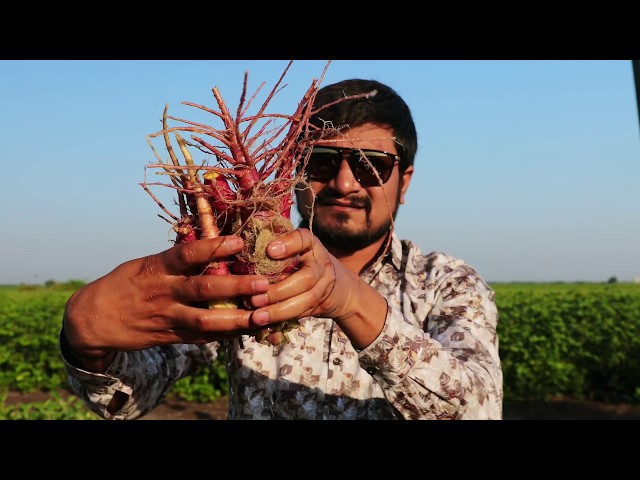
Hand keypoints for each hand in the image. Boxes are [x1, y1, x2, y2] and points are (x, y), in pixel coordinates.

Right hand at [63, 235, 270, 361]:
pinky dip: (224, 335)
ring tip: (261, 315)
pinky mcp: (169, 337)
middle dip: (236, 287)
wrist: (92, 320)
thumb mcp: (145, 264)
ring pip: (205, 321)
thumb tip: (203, 232)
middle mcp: (163, 292)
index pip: (187, 254)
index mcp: (157, 267)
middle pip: (204, 289)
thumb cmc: (125, 284)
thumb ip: (174, 256)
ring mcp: (167, 317)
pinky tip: (246, 331)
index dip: (213, 247)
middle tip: (263, 284)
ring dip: (236, 319)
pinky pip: (201, 338)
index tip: (238, 242)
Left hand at [246, 228, 387, 348]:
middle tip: (253, 299)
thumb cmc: (302, 264)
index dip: (289, 245)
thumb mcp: (294, 250)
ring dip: (279, 310)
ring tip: (257, 317)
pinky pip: (303, 314)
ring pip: (306, 300)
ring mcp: (324, 285)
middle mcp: (321, 263)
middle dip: (279, 291)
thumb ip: (274, 252)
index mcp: (311, 245)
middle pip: (306, 278)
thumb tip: (237, 259)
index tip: (269, 251)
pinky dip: (283, 320)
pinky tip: (266, 327)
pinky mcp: (321, 304)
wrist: (338, 288)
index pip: (304, 239)